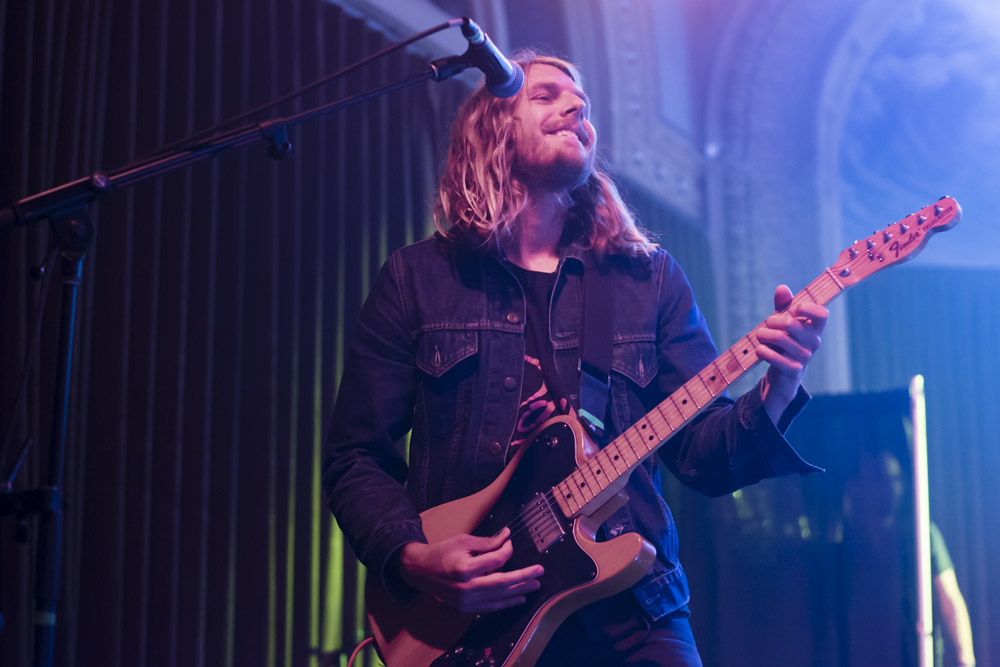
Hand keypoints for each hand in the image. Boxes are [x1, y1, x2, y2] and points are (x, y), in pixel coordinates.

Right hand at [397, 527, 543, 612]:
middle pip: (502, 583)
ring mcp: (466, 600)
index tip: (509, 542)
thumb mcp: (463, 541)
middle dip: (523, 577)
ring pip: (499, 597)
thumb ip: (486, 542)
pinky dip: (505, 602)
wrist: (420, 571)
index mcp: (464, 569)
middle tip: (539, 573)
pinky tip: (518, 598)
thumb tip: (507, 536)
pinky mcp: (465, 608)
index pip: (495, 561)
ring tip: (535, 586)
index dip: (506, 550)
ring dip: (518, 591)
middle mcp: (466, 588)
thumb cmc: (441, 552)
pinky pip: (490, 606)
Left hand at [755, 285, 827, 422]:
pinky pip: (773, 355)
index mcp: (816, 328)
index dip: (806, 308)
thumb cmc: (785, 342)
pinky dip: (762, 350)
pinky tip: (760, 349)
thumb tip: (782, 288)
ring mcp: (805, 356)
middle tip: (765, 325)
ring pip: (778, 338)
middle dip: (771, 321)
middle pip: (789, 323)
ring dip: (762, 335)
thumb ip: (784, 305)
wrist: (784, 374)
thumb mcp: (785, 322)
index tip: (792, 310)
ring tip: (759, 336)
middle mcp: (814, 342)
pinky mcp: (793, 369)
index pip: (822, 314)